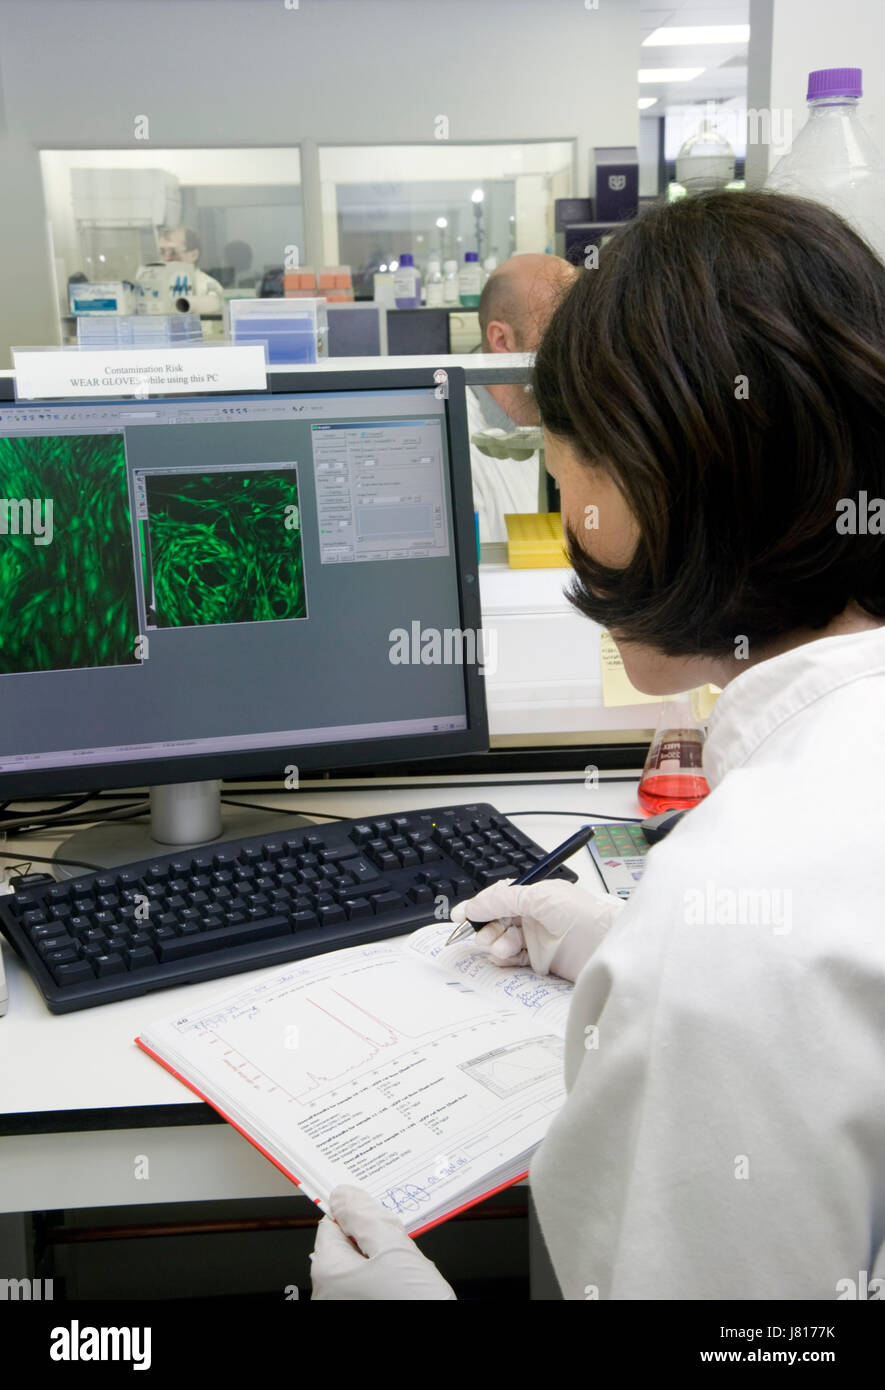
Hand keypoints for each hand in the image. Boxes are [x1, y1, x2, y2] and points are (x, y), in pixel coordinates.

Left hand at [310, 1185, 455, 1300]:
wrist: (438, 1359)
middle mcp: (326, 1295)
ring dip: (385, 1265)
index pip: (334, 1223)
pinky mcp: (359, 1313)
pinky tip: (408, 1292)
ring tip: (409, 1277)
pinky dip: (388, 1286)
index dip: (361, 1216)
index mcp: (328, 1271)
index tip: (383, 1218)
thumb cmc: (414, 1306)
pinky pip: (370, 1291)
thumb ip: (367, 1217)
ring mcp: (342, 1308)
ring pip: (362, 1271)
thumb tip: (344, 1195)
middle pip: (348, 1248)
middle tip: (403, 1250)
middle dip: (376, 1243)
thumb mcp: (395, 1250)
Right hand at [450, 878, 624, 980]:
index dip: (479, 906)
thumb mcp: (541, 898)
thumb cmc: (584, 916)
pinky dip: (504, 959)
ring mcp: (535, 940)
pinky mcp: (539, 962)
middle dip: (487, 927)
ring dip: (496, 944)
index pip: (498, 898)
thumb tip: (474, 905)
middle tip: (485, 936)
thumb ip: (504, 900)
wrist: (608, 948)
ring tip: (503, 949)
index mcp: (534, 896)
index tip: (461, 916)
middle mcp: (533, 916)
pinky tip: (505, 957)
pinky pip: (512, 959)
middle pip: (496, 921)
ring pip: (502, 940)